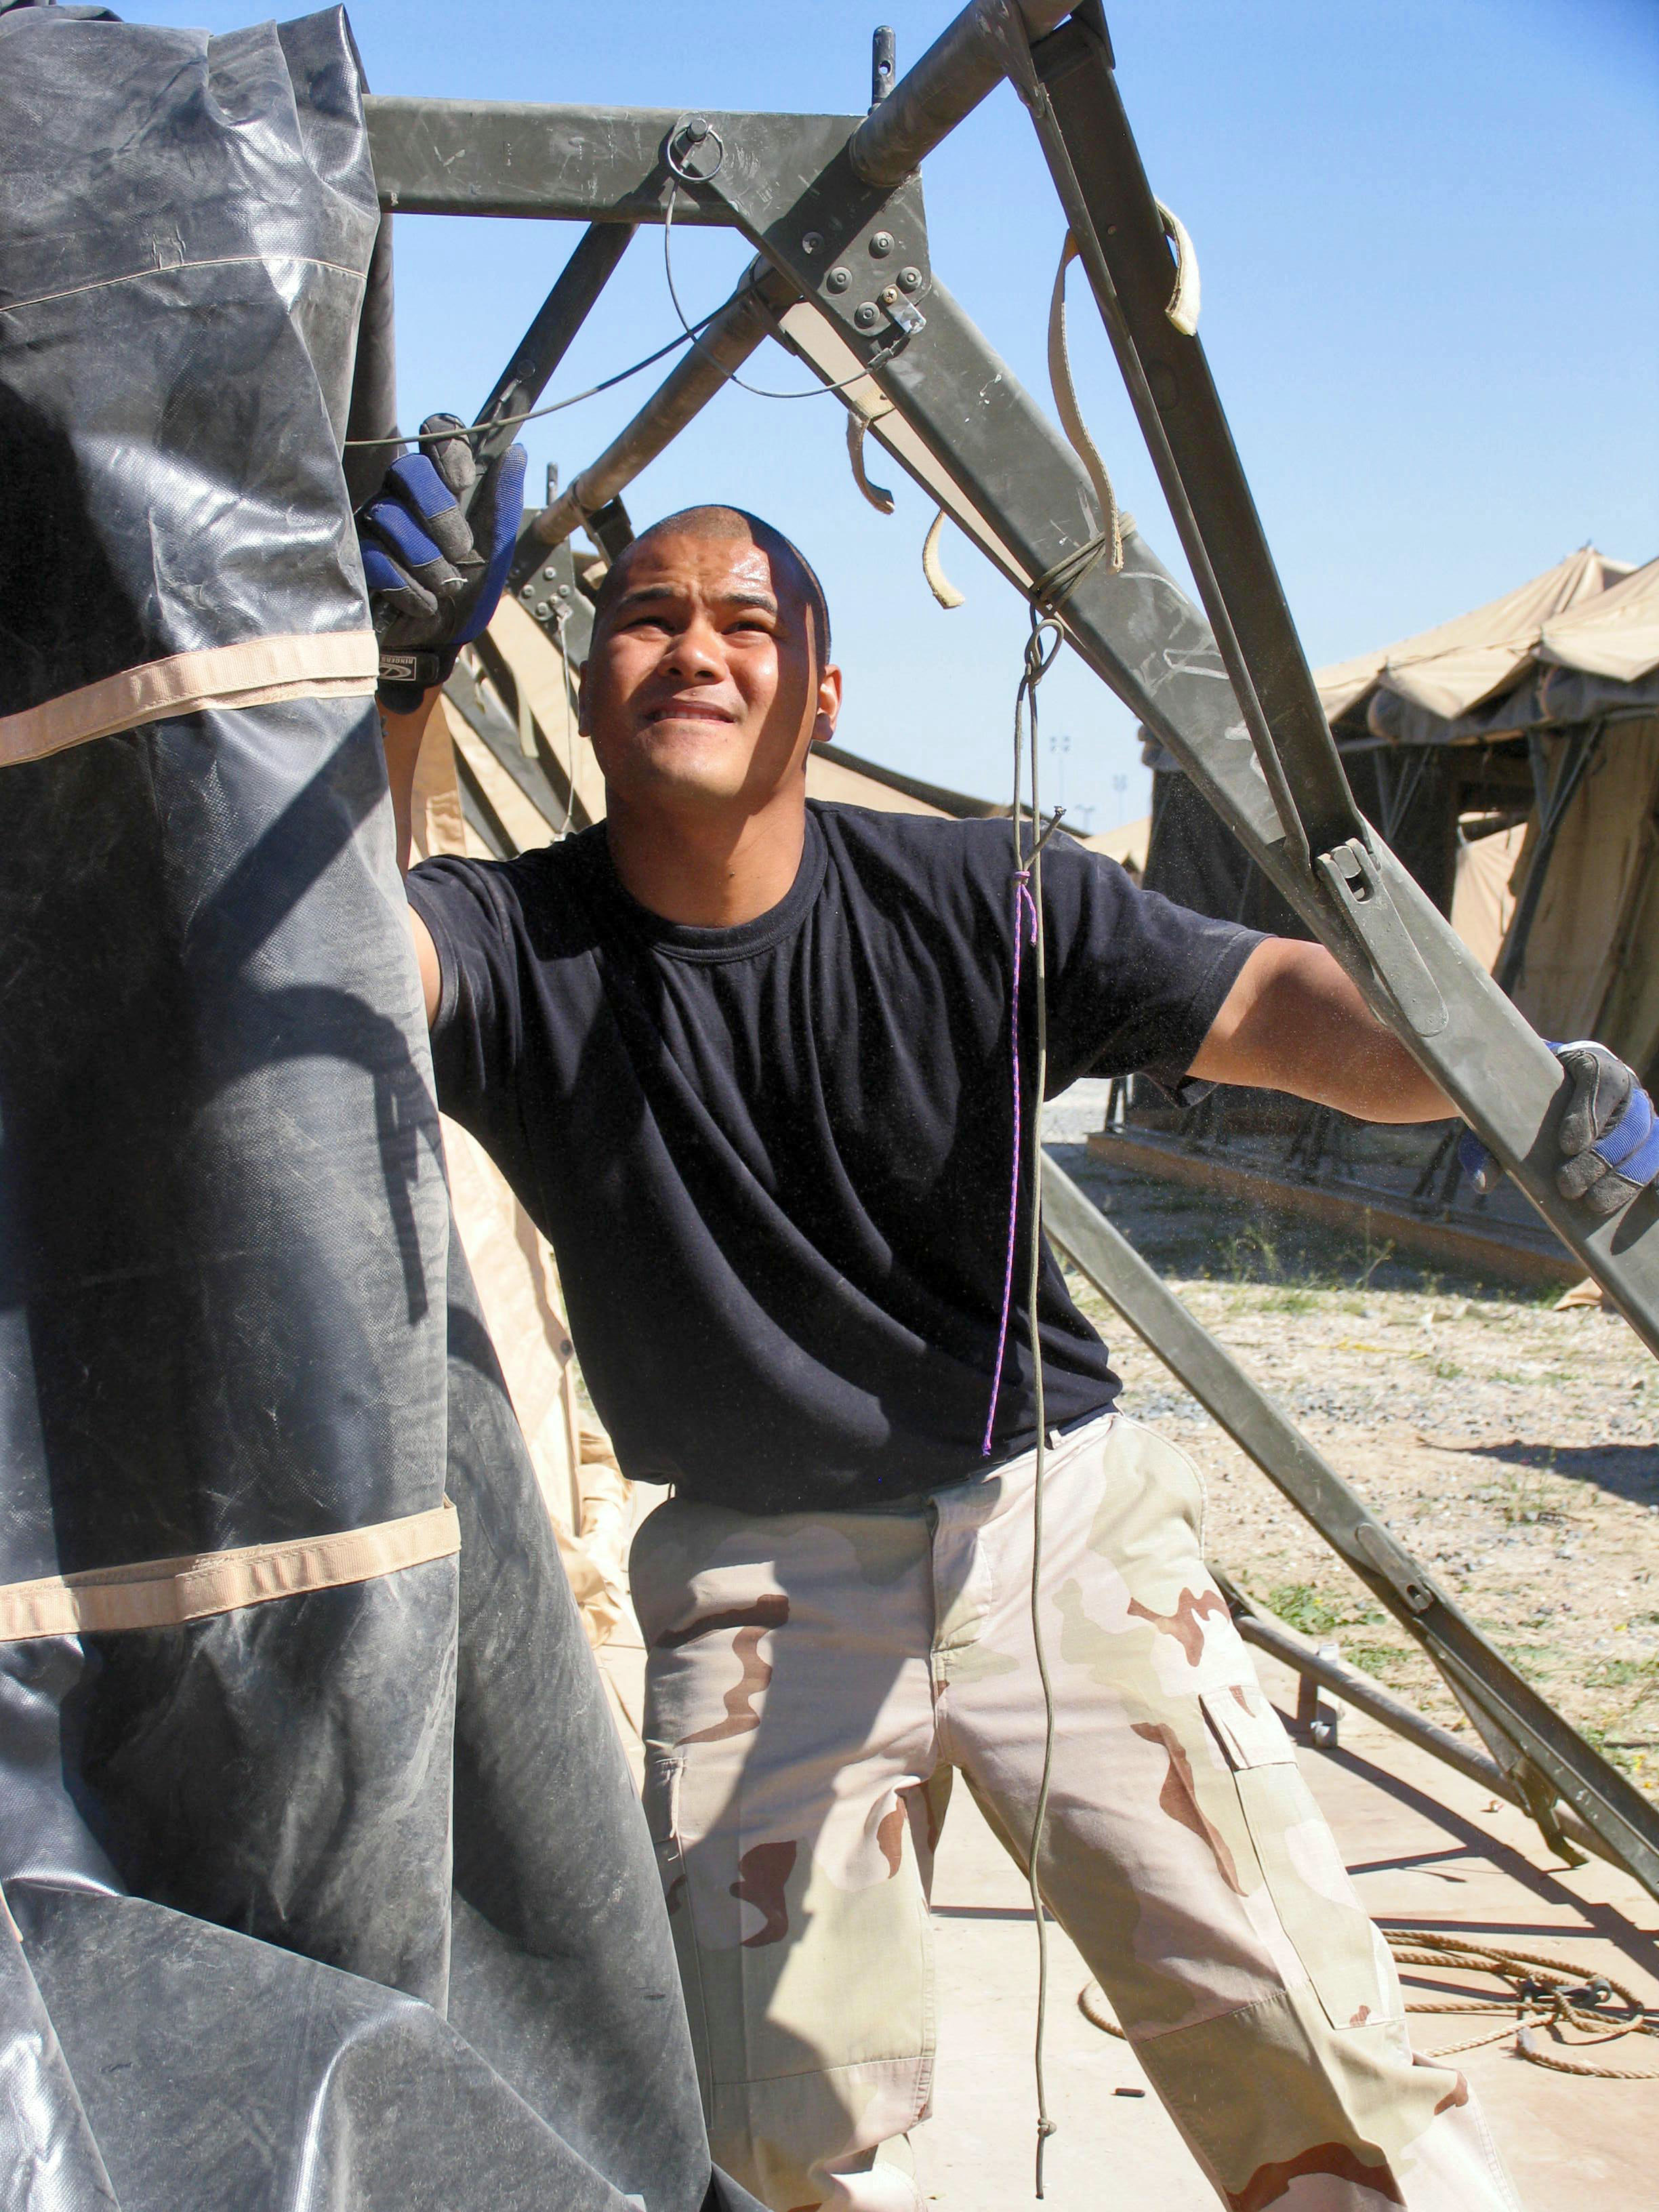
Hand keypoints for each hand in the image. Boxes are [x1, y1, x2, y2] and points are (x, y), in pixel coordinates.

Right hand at [357, 414, 526, 711]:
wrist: (440, 645)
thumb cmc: (466, 593)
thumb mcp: (494, 552)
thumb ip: (502, 505)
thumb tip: (516, 452)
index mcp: (440, 486)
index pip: (436, 435)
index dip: (448, 453)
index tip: (463, 483)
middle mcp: (402, 496)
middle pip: (407, 469)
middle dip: (439, 512)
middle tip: (461, 551)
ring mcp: (373, 525)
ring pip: (390, 516)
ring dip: (427, 559)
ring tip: (444, 588)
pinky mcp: (355, 557)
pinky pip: (373, 556)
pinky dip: (405, 585)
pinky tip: (422, 603)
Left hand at [1459, 1041, 1658, 1214]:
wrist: (1537, 1099)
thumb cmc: (1516, 1104)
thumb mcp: (1494, 1118)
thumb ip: (1485, 1144)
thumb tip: (1482, 1182)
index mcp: (1587, 1061)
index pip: (1602, 1076)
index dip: (1590, 1110)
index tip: (1567, 1145)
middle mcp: (1624, 1083)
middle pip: (1629, 1117)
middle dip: (1602, 1157)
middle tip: (1568, 1187)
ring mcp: (1640, 1113)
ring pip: (1649, 1141)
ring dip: (1624, 1176)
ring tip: (1592, 1202)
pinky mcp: (1648, 1140)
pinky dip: (1652, 1180)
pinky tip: (1645, 1200)